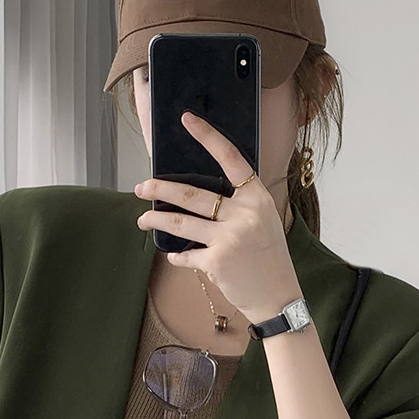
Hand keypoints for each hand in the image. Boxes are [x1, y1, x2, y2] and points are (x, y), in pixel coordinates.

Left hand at [134, 110, 302, 326]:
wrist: (277, 298)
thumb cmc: (268, 258)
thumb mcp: (263, 222)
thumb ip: (238, 205)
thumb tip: (197, 196)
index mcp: (257, 198)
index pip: (231, 158)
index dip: (208, 137)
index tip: (187, 120)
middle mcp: (243, 214)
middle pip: (192, 194)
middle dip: (160, 189)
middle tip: (141, 187)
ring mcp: (229, 238)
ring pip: (180, 222)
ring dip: (155, 219)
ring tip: (142, 218)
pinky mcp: (216, 262)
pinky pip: (185, 255)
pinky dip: (177, 256)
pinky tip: (174, 256)